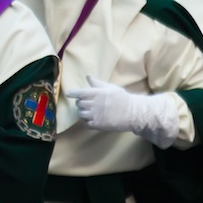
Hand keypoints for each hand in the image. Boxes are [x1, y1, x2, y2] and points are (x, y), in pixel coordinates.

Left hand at [66, 76, 180, 148]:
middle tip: (86, 103)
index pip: (79, 93)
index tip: (68, 94)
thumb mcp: (110, 88)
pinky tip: (92, 118)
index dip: (72, 93)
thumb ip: (97, 83)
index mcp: (97, 94)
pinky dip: (87, 121)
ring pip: (81, 114)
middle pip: (78, 104)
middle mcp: (94, 104)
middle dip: (80, 103)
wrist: (133, 113)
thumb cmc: (122, 98)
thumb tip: (88, 76)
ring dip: (83, 112)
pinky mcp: (98, 125)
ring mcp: (96, 115)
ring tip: (89, 111)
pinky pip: (86, 123)